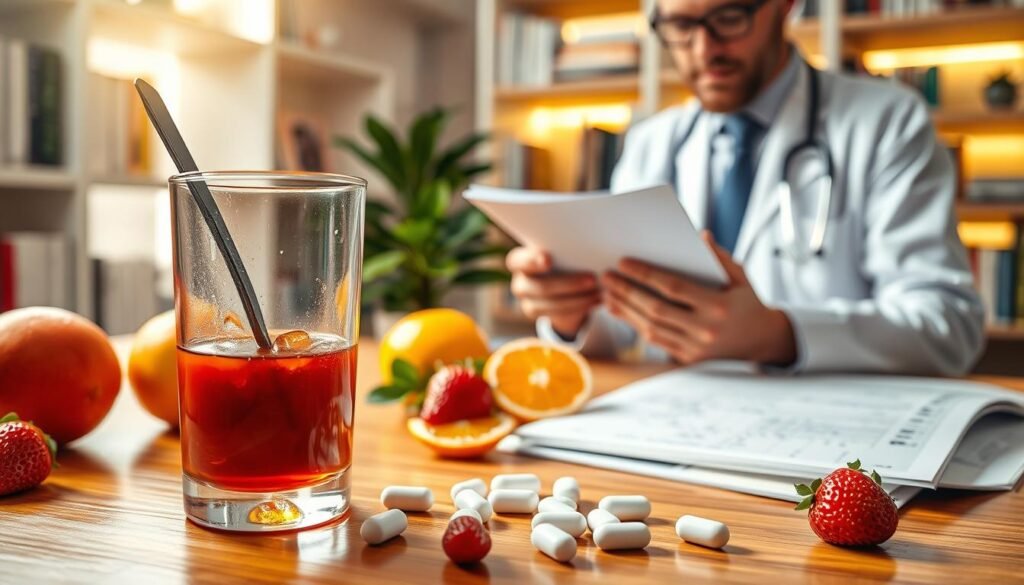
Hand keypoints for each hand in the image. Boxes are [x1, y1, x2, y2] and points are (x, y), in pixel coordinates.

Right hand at [506, 247, 600, 338]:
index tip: (548, 260)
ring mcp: (526, 300)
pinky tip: (595, 301)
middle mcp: (519, 281)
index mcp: (519, 260)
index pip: (517, 260)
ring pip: (549, 304)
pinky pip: (557, 314)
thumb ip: (566, 249)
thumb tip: (590, 243)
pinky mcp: (535, 313)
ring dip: (577, 299)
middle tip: (592, 279)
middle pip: (539, 287)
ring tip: (598, 293)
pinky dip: (579, 307)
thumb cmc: (562, 258)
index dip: (532, 261)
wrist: (559, 282)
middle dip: (568, 284)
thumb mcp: (561, 251)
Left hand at [603, 232, 796, 365]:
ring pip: (651, 328)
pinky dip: (636, 326)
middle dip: (627, 292)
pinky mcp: (689, 360)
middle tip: (607, 277)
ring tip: (607, 294)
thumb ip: (719, 257)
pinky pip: (656, 341)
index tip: (624, 263)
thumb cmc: (748, 302)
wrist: (764, 341)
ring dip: (626, 311)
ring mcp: (696, 348)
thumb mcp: (740, 276)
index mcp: (718, 306)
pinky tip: (621, 312)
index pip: (673, 287)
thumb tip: (700, 236)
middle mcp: (706, 330)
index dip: (645, 275)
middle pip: (656, 309)